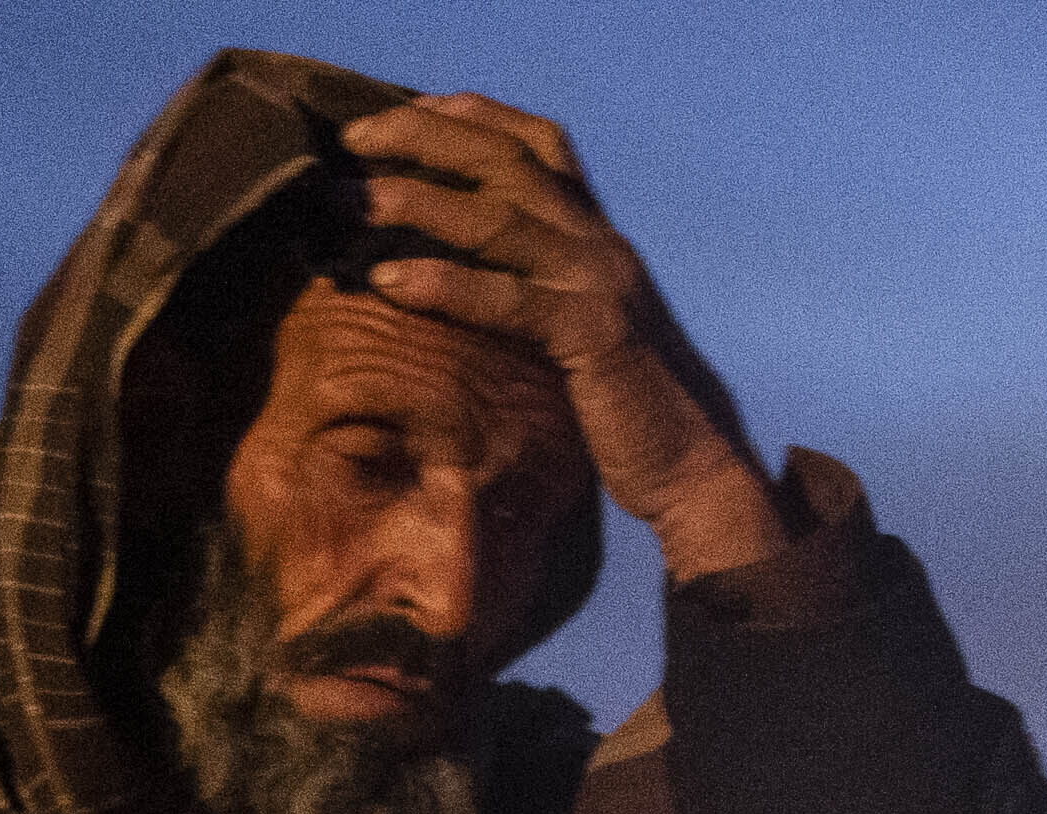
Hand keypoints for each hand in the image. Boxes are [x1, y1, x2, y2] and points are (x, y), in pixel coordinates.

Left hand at [338, 94, 780, 577]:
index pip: (538, 144)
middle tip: (354, 140)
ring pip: (500, 217)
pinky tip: (388, 279)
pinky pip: (509, 300)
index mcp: (595, 237)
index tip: (405, 109)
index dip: (471, 115)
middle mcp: (599, 245)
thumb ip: (532, 290)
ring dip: (419, 199)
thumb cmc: (622, 412)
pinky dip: (446, 284)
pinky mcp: (594, 337)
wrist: (691, 470)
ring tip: (355, 199)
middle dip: (424, 136)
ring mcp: (598, 285)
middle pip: (506, 159)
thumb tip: (450, 273)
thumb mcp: (575, 331)